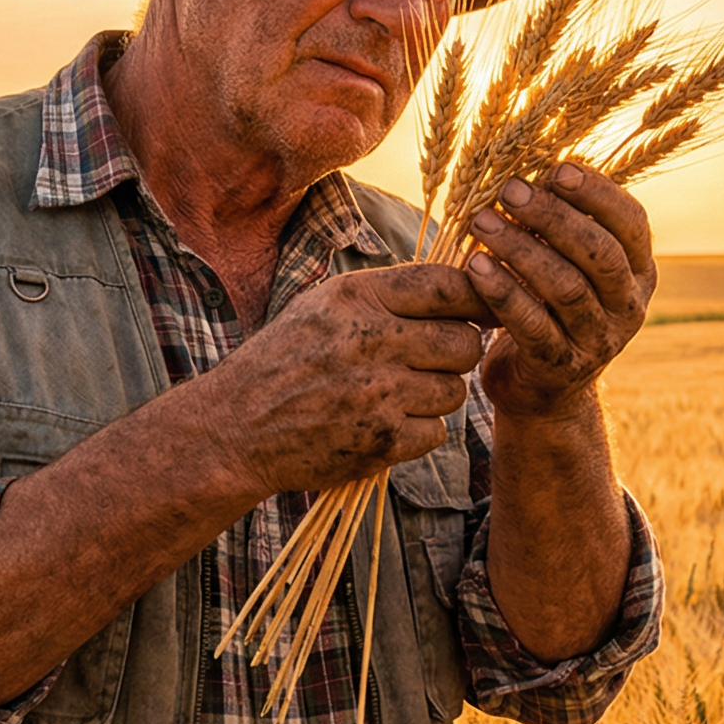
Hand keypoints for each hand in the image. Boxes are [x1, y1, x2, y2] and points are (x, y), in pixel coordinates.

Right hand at [194, 263, 486, 493]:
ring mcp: (377, 394)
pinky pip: (436, 432)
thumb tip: (464, 282)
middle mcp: (369, 341)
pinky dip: (418, 432)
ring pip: (454, 391)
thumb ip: (388, 293)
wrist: (235, 428)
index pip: (446, 286)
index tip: (487, 306)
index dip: (479, 295)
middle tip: (431, 359)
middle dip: (457, 351)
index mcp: (355, 298)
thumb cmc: (286, 359)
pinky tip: (385, 423)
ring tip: (396, 393)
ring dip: (435, 394)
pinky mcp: (380, 441)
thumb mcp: (324, 305)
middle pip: (464, 343)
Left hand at [463, 163, 655, 419]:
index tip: (556, 168)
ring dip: (520, 249)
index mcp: (639, 272)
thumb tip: (532, 156)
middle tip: (508, 190)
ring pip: (566, 288)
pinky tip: (474, 267)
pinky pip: (532, 325)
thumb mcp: (571, 265)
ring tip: (480, 222)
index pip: (632, 223)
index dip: (598, 193)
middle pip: (599, 254)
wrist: (544, 391)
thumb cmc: (550, 306)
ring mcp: (599, 341)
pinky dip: (502, 292)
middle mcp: (628, 307)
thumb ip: (566, 223)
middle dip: (552, 217)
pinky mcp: (561, 368)